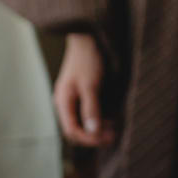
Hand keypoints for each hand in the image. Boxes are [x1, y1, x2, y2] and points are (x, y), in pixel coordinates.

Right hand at [53, 33, 115, 147]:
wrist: (88, 38)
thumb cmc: (88, 59)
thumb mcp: (90, 84)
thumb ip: (91, 108)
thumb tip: (92, 132)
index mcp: (63, 102)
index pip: (72, 130)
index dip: (88, 138)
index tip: (106, 139)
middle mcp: (66, 102)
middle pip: (77, 128)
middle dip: (94, 135)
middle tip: (113, 136)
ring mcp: (73, 97)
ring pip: (83, 120)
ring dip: (97, 127)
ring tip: (114, 129)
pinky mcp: (82, 92)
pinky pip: (87, 111)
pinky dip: (98, 117)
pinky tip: (111, 118)